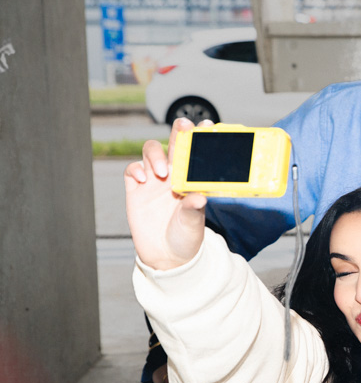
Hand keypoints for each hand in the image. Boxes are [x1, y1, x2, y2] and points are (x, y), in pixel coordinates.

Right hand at [124, 118, 210, 269]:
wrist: (166, 257)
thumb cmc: (186, 238)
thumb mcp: (193, 225)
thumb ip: (194, 210)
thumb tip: (199, 198)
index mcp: (191, 180)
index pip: (196, 154)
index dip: (199, 138)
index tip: (206, 126)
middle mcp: (173, 177)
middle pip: (173, 145)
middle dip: (178, 132)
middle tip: (183, 125)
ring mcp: (153, 182)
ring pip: (151, 152)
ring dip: (155, 155)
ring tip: (162, 173)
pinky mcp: (136, 191)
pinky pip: (132, 170)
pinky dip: (136, 170)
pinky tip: (144, 181)